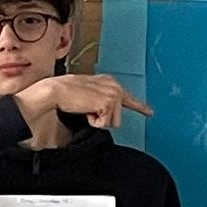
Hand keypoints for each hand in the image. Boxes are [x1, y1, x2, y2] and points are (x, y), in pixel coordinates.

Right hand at [13, 71, 149, 150]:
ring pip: (113, 123)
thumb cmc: (65, 95)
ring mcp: (113, 94)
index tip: (150, 113)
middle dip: (103, 119)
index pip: (127, 98)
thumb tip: (103, 116)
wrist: (56, 91)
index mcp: (109, 82)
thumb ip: (98, 102)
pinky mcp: (109, 103)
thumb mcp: (86, 96)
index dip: (139, 106)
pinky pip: (105, 124)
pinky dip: (93, 122)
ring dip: (98, 120)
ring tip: (85, 109)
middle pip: (118, 118)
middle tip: (87, 110)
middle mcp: (115, 86)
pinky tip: (85, 110)